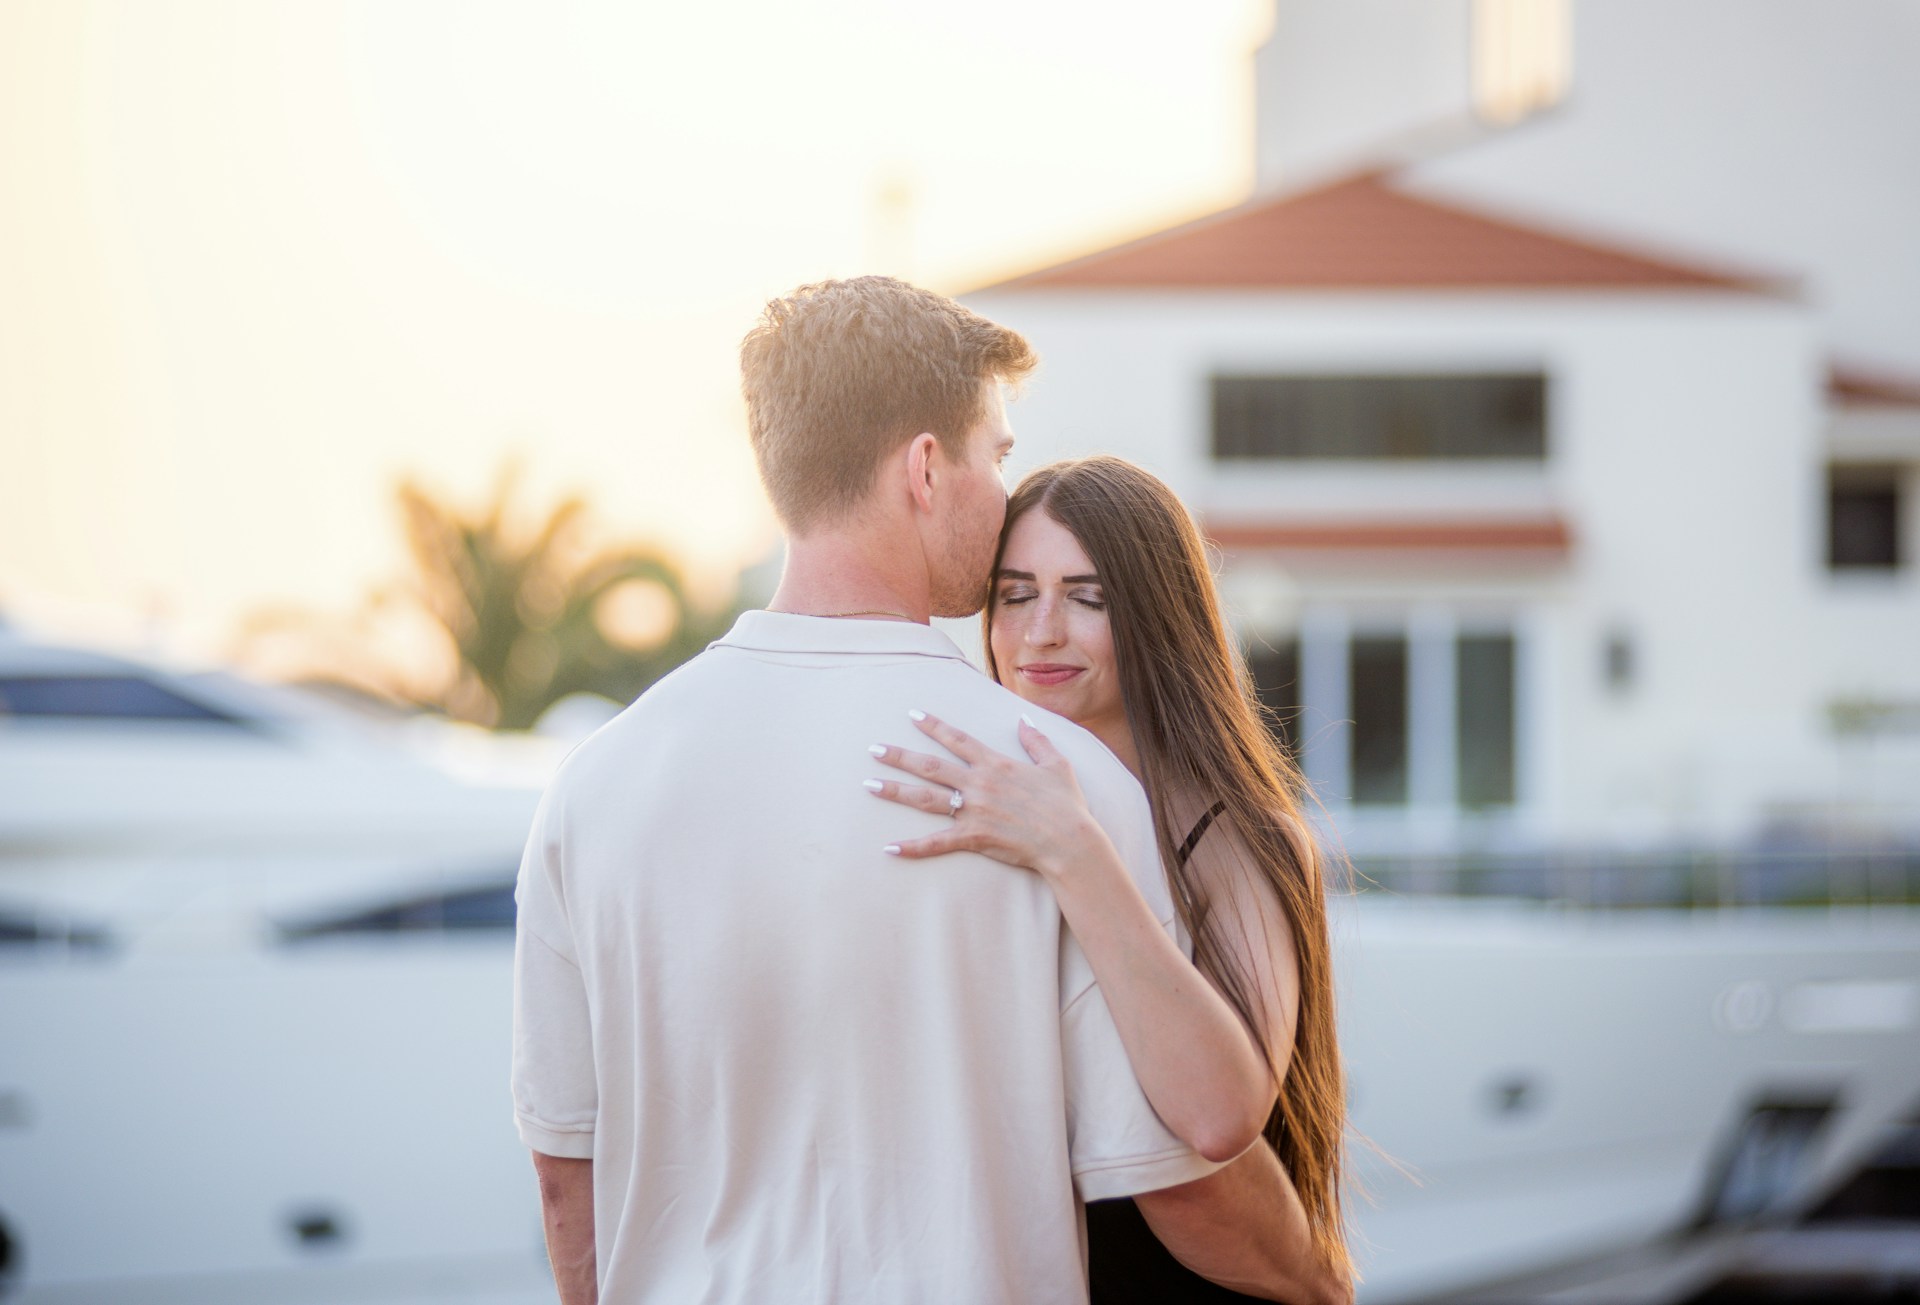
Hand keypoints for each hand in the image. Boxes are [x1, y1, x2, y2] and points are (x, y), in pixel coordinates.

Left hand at [866, 711, 1104, 879]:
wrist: (1069, 841)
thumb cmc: (1066, 804)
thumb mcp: (1057, 764)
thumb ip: (1037, 740)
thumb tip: (1023, 720)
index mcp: (995, 764)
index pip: (957, 739)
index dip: (934, 726)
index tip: (912, 715)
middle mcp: (979, 784)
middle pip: (930, 766)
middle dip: (899, 756)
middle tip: (873, 749)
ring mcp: (973, 811)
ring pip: (925, 798)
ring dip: (895, 791)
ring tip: (869, 785)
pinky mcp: (973, 837)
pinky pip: (936, 843)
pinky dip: (912, 847)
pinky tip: (889, 848)